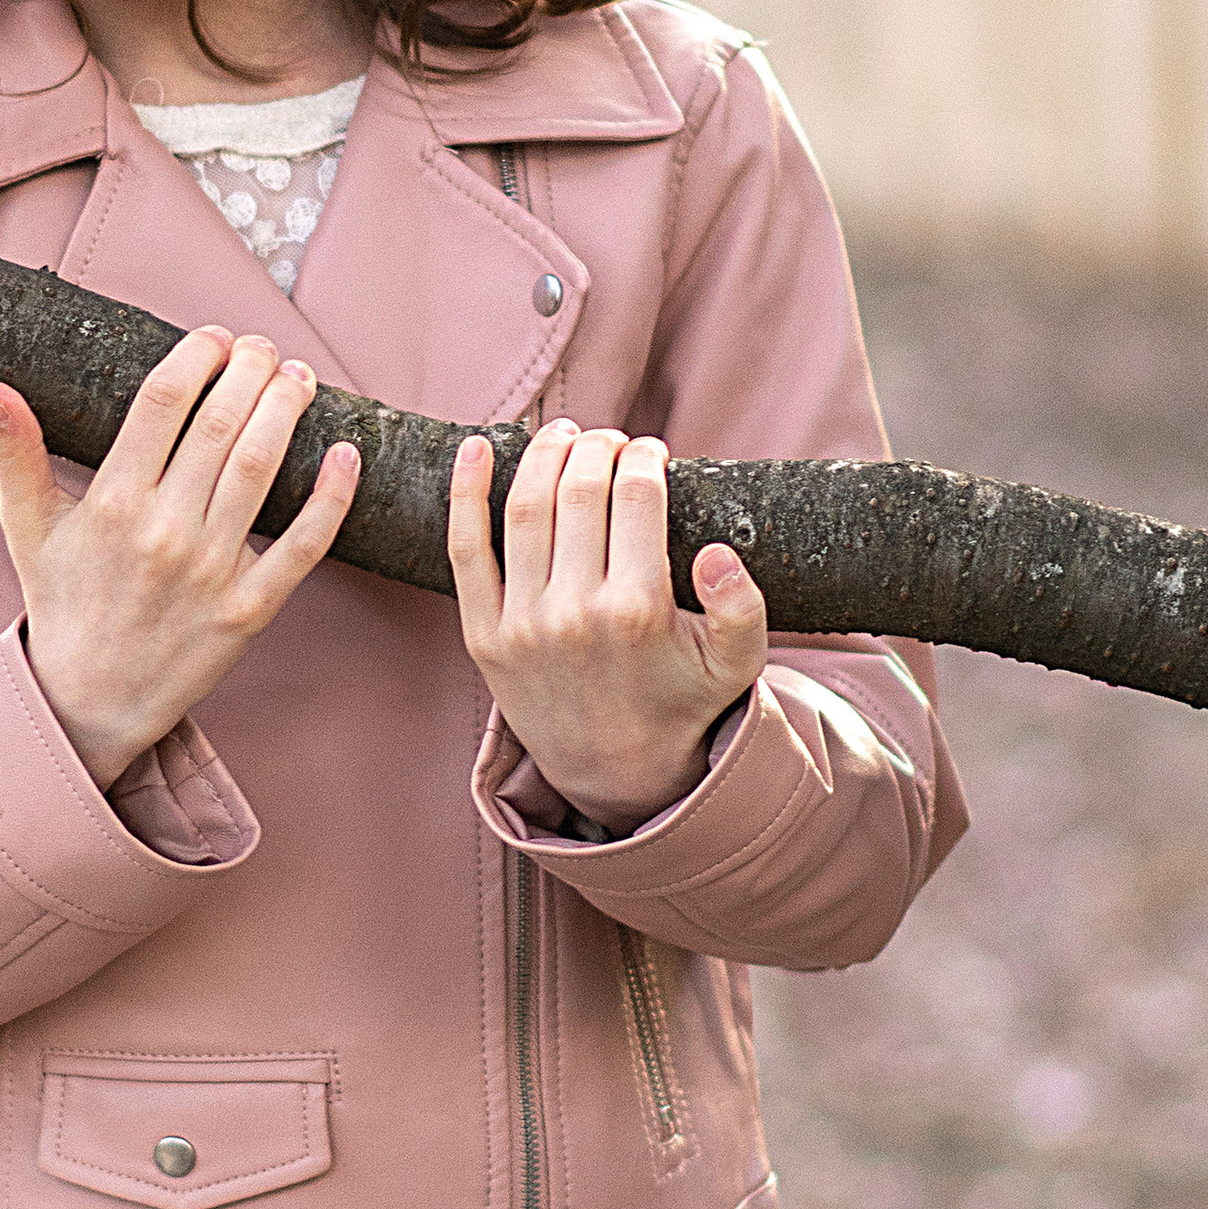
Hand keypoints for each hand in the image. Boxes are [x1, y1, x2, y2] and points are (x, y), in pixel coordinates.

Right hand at [0, 329, 360, 787]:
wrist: (87, 703)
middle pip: (221, 424)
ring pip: (261, 468)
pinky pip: (302, 545)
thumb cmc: (62, 605)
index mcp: (111, 503)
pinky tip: (346, 452)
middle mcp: (163, 531)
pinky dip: (331, 497)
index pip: (163, 402)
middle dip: (251, 370)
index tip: (215, 339)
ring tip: (298, 377)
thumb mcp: (27, 529)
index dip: (197, 356)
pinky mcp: (248, 610)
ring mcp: (210, 572)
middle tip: (263, 347)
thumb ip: (16, 454)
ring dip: (287, 410)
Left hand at [449, 422, 767, 830]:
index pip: (637, 498)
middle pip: (582, 492)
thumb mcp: (736, 666)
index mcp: (639, 610)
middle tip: (609, 439)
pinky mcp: (483, 635)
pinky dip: (465, 494)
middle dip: (599, 448)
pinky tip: (475, 448)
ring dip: (544, 455)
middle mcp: (575, 613)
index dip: (644, 459)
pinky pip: (466, 551)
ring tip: (564, 435)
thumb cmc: (680, 705)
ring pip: (526, 508)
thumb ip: (743, 608)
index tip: (650, 451)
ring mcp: (522, 623)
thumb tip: (719, 553)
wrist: (614, 773)